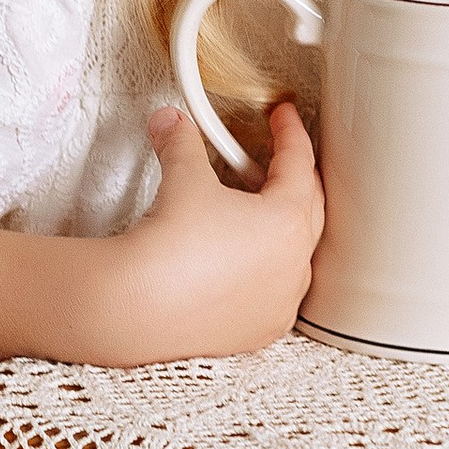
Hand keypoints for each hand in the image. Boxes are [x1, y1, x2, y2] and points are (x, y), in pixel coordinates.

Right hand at [77, 101, 323, 362]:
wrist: (139, 305)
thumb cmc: (171, 247)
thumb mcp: (183, 179)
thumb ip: (183, 143)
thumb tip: (172, 122)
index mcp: (289, 222)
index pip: (300, 164)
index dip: (290, 133)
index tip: (284, 117)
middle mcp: (295, 265)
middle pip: (310, 209)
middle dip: (297, 179)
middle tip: (280, 159)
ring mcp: (280, 302)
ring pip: (297, 257)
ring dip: (285, 231)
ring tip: (263, 212)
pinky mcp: (260, 330)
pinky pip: (277, 295)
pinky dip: (269, 273)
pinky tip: (249, 264)